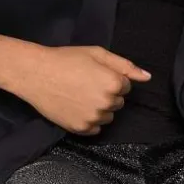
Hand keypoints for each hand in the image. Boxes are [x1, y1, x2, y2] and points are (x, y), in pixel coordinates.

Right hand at [10, 43, 151, 133]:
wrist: (36, 73)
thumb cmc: (66, 59)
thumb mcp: (98, 54)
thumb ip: (125, 66)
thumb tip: (147, 77)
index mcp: (114, 83)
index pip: (126, 87)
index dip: (111, 79)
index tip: (94, 75)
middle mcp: (107, 103)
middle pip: (118, 103)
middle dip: (106, 94)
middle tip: (85, 84)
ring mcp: (94, 118)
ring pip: (107, 117)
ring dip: (99, 109)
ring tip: (79, 96)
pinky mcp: (81, 129)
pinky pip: (95, 129)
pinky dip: (88, 121)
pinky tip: (75, 107)